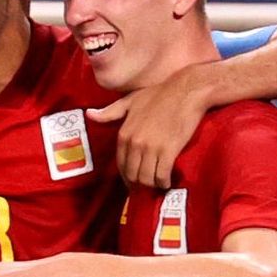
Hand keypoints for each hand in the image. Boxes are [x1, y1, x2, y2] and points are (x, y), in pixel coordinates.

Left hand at [87, 64, 209, 188]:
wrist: (186, 90)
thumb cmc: (159, 94)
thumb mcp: (130, 101)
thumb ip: (110, 112)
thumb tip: (89, 114)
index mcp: (124, 133)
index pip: (121, 163)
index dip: (126, 176)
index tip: (132, 182)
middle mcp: (134, 143)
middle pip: (132, 174)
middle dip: (138, 184)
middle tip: (146, 186)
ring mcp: (151, 148)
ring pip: (146, 178)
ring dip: (152, 185)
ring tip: (157, 184)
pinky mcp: (168, 151)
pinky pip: (161, 175)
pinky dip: (164, 182)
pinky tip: (167, 182)